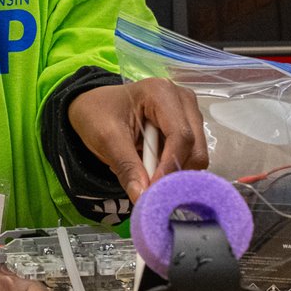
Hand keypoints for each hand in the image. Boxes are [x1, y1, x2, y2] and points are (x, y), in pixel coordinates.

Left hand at [67, 78, 207, 201]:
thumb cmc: (98, 114)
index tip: (155, 189)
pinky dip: (173, 169)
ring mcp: (188, 113)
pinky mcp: (188, 128)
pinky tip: (154, 168)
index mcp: (162, 93)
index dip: (170, 166)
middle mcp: (182, 99)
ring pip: (196, 155)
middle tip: (151, 189)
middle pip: (195, 147)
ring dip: (174, 171)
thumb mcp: (106, 139)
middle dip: (175, 172)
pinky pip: (190, 157)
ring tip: (147, 175)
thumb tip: (142, 197)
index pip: (180, 135)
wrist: (95, 108)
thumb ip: (126, 167)